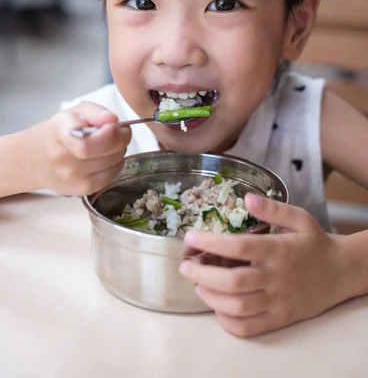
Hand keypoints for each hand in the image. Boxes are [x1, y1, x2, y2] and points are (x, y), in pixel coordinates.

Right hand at [25, 101, 130, 195]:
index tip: (113, 124)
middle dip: (121, 137)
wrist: (37, 160)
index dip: (108, 132)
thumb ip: (95, 112)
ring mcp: (72, 177)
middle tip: (119, 131)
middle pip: (107, 150)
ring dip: (119, 150)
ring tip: (109, 144)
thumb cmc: (59, 133)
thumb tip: (112, 119)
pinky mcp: (83, 190)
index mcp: (59, 133)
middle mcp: (63, 158)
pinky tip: (106, 157)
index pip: (86, 142)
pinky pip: (112, 175)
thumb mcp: (73, 112)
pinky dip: (115, 164)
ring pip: (114, 162)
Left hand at [179, 194, 348, 336]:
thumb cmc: (314, 243)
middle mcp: (277, 278)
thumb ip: (273, 209)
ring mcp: (279, 301)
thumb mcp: (299, 218)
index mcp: (279, 250)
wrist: (341, 272)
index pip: (239, 248)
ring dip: (211, 297)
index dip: (211, 242)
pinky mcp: (281, 319)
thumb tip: (247, 198)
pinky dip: (228, 321)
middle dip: (202, 275)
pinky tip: (217, 307)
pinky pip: (250, 327)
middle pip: (233, 282)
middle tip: (185, 266)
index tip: (190, 237)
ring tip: (198, 285)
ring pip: (238, 307)